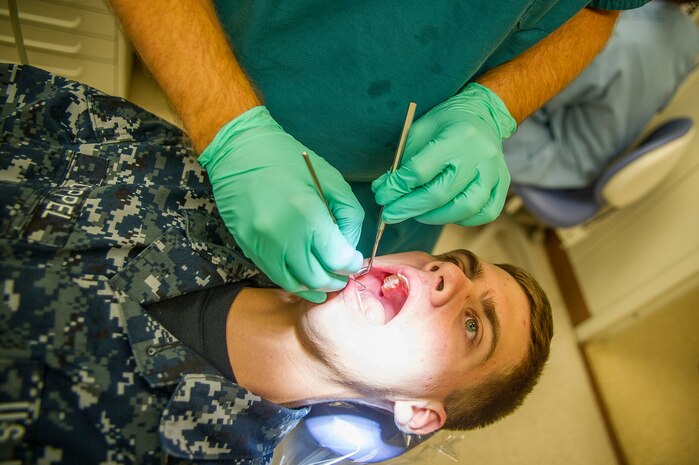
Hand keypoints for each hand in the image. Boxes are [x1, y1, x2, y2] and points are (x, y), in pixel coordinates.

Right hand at [199, 107, 363, 302]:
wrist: (239, 152)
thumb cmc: (288, 160)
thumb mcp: (331, 179)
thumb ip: (348, 216)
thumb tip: (349, 247)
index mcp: (307, 214)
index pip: (337, 259)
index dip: (351, 264)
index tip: (355, 260)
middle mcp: (282, 236)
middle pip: (318, 278)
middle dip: (336, 279)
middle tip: (344, 271)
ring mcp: (262, 245)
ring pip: (296, 284)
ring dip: (315, 286)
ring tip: (327, 276)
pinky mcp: (248, 248)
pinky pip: (275, 276)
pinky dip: (295, 280)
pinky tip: (306, 274)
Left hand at [372, 83, 515, 226]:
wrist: (482, 116)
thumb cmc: (445, 125)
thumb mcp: (418, 132)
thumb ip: (402, 162)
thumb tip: (384, 191)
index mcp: (458, 136)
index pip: (420, 171)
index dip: (397, 187)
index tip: (382, 195)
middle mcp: (480, 156)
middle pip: (440, 193)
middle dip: (409, 207)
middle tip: (390, 214)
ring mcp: (494, 172)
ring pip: (464, 208)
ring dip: (433, 216)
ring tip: (416, 213)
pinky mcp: (502, 185)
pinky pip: (484, 213)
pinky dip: (461, 219)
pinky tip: (444, 212)